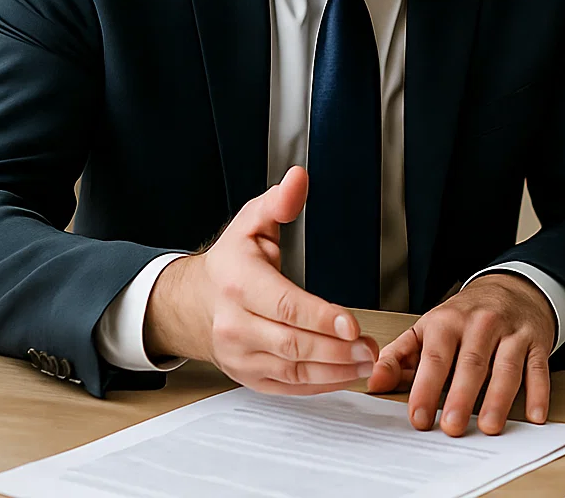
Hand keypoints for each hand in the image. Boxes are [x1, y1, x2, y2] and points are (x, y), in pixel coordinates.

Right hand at [144, 167, 378, 392]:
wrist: (193, 303)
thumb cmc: (230, 263)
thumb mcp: (250, 223)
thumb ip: (278, 203)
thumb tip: (298, 178)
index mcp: (239, 284)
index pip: (283, 305)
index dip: (320, 317)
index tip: (353, 324)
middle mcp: (234, 324)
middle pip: (292, 343)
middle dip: (337, 349)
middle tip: (372, 348)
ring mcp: (239, 354)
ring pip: (291, 370)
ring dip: (334, 371)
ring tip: (367, 362)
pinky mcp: (247, 375)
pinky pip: (286, 387)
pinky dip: (318, 386)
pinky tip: (344, 376)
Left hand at [367, 273, 556, 436]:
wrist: (510, 288)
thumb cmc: (464, 317)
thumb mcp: (426, 329)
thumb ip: (398, 356)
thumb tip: (373, 383)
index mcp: (447, 322)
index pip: (435, 358)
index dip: (425, 389)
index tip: (418, 418)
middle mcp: (481, 324)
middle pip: (472, 364)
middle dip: (461, 397)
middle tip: (451, 427)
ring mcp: (511, 332)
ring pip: (506, 367)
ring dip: (498, 398)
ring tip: (489, 427)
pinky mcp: (536, 342)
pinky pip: (539, 368)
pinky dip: (539, 392)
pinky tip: (535, 416)